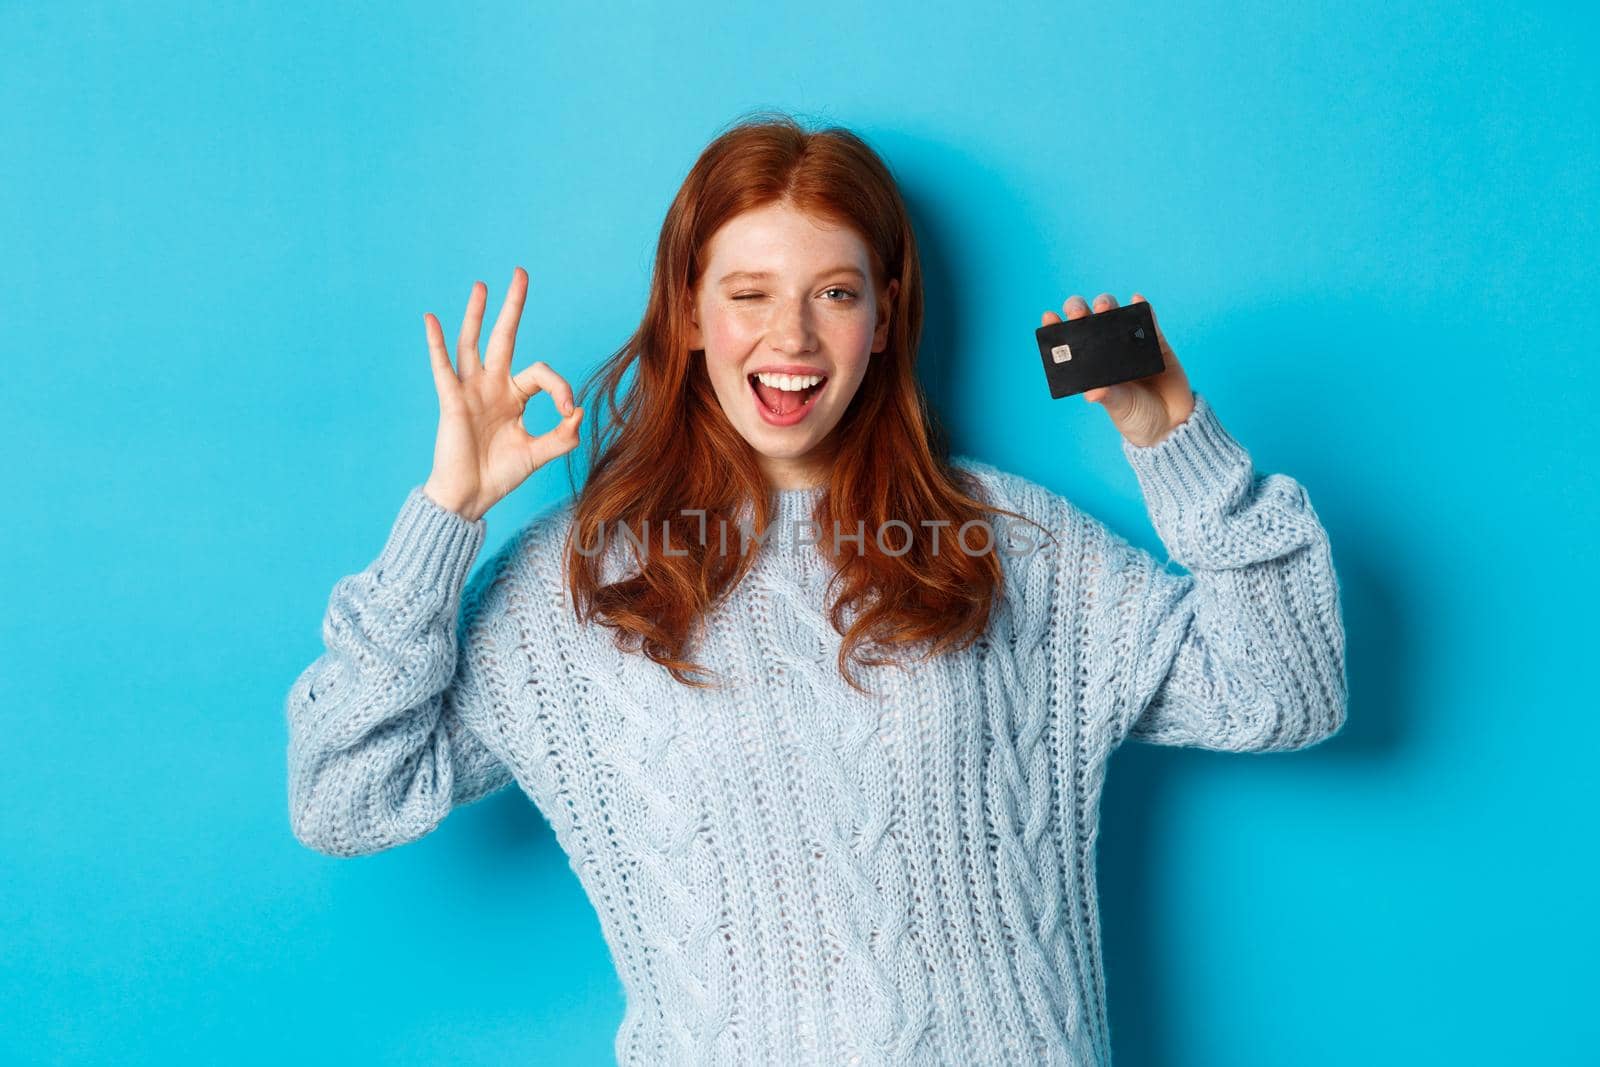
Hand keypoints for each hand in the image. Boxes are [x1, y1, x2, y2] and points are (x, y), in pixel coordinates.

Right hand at [421, 267, 583, 521]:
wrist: (470, 497)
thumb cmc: (500, 476)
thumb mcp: (538, 455)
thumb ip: (561, 436)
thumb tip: (578, 413)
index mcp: (514, 397)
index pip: (542, 375)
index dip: (560, 388)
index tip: (568, 412)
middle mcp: (492, 386)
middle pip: (504, 337)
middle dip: (513, 307)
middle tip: (521, 273)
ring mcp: (471, 390)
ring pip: (472, 343)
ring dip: (476, 314)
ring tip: (482, 285)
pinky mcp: (452, 400)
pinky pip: (442, 367)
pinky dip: (436, 343)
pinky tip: (432, 319)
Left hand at [1041, 292, 1194, 447]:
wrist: (1171, 421)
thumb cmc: (1137, 416)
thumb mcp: (1119, 407)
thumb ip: (1107, 397)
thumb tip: (1092, 392)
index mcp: (1090, 366)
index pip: (1068, 343)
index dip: (1057, 328)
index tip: (1049, 317)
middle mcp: (1106, 350)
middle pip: (1088, 320)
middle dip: (1080, 310)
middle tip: (1079, 313)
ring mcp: (1130, 343)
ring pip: (1114, 314)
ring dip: (1106, 304)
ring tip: (1104, 308)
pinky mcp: (1154, 341)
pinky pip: (1147, 320)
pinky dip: (1141, 308)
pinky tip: (1137, 300)